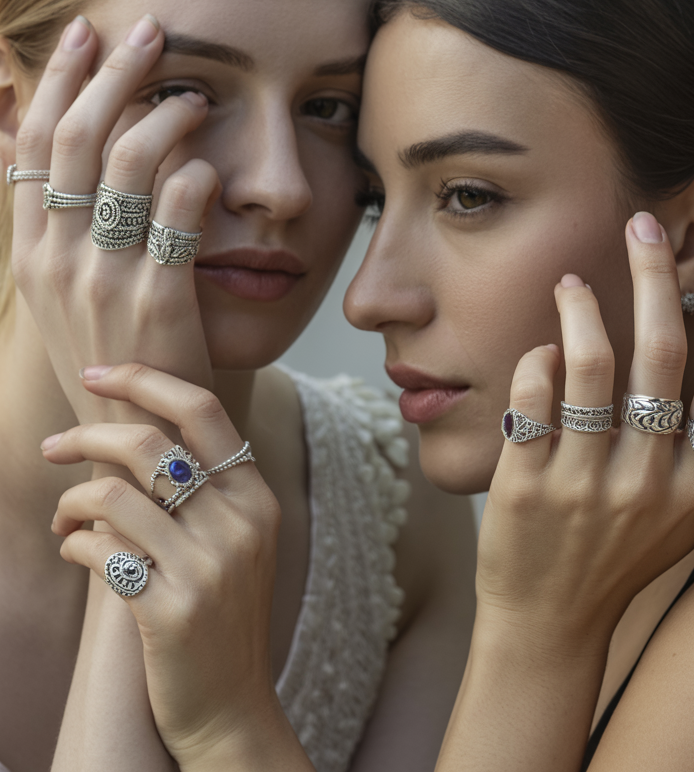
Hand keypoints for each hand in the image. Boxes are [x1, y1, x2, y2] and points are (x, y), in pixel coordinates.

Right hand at [11, 15, 218, 426]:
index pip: (37, 144)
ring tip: (194, 98)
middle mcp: (58, 261)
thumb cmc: (112, 351)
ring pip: (130, 169)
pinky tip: (209, 164)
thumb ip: (53, 215)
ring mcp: (106, 281)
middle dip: (115, 75)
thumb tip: (25, 128)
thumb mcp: (62, 287)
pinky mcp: (158, 302)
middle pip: (80, 142)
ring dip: (165, 118)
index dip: (62, 81)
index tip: (85, 34)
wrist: (137, 434)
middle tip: (149, 33)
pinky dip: (196, 178)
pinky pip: (180, 218)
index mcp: (31, 253)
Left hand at [45, 363, 304, 769]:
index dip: (144, 379)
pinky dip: (73, 546)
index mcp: (258, 499)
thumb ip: (204, 491)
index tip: (97, 373)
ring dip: (70, 501)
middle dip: (85, 433)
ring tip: (64, 521)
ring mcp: (209, 566)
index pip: (203, 410)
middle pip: (149, 442)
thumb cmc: (221, 618)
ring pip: (112, 494)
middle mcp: (240, 524)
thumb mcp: (235, 545)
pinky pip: (98, 550)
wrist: (231, 703)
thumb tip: (131, 434)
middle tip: (53, 446)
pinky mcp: (171, 608)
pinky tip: (78, 555)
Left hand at [476, 212, 693, 647]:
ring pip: (593, 365)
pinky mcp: (528, 487)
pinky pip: (534, 396)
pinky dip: (538, 359)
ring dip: (585, 307)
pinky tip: (543, 352)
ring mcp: (587, 485)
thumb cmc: (627, 555)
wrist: (553, 621)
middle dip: (657, 273)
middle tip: (643, 224)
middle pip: (665, 354)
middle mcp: (651, 483)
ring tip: (573, 283)